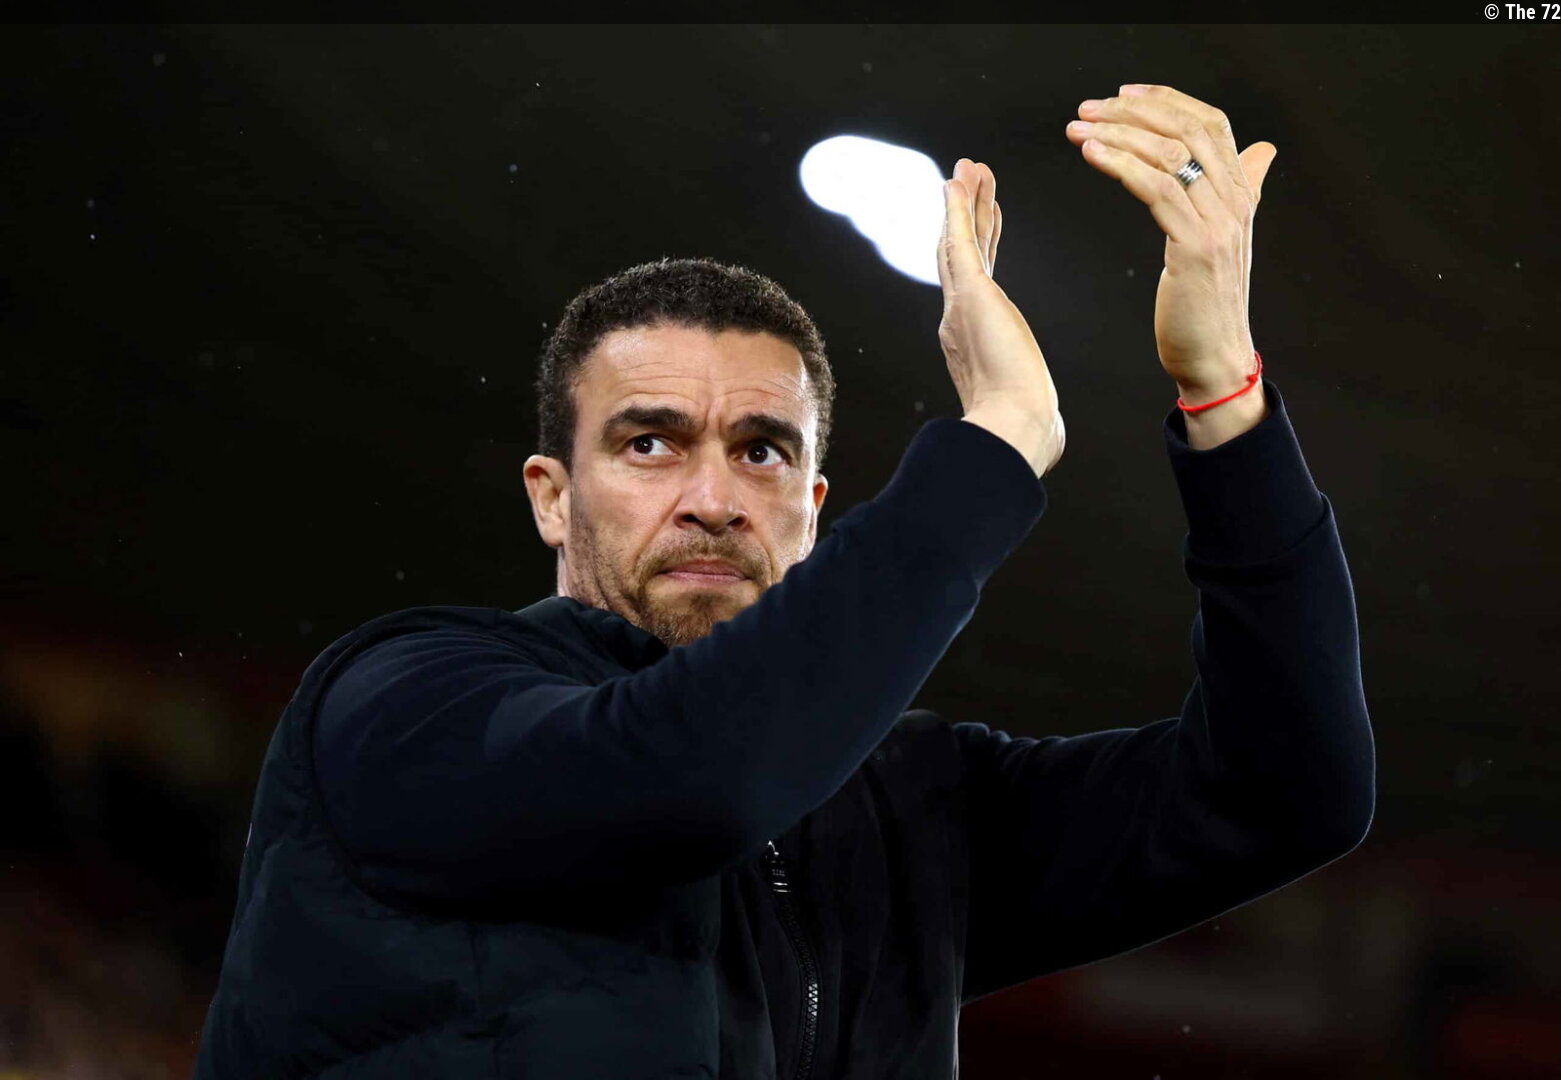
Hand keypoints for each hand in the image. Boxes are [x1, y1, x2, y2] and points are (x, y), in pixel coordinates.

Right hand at [937, 158, 1064, 477]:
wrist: (1015, 430)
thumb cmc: (1025, 427)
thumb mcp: (1027, 407)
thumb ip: (1031, 408)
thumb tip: (1051, 437)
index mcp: (970, 338)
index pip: (974, 277)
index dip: (978, 241)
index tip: (986, 212)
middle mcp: (957, 319)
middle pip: (959, 253)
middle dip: (965, 214)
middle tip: (968, 177)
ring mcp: (960, 305)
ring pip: (957, 241)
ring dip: (962, 203)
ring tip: (966, 168)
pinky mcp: (970, 296)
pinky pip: (960, 242)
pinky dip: (957, 211)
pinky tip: (957, 182)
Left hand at [1064, 84, 1276, 399]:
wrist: (1215, 357)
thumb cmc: (1207, 302)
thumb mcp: (1225, 238)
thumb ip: (1242, 189)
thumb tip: (1261, 150)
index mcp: (1241, 193)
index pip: (1211, 123)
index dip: (1168, 100)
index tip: (1123, 94)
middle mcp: (1236, 201)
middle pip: (1187, 130)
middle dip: (1133, 112)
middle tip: (1088, 108)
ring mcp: (1219, 223)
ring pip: (1168, 155)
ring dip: (1117, 134)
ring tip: (1078, 130)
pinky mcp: (1195, 247)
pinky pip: (1156, 189)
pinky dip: (1121, 165)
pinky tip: (1092, 155)